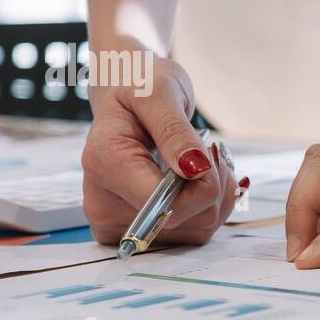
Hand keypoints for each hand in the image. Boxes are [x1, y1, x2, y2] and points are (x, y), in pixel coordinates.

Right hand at [81, 55, 243, 245]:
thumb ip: (174, 130)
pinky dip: (211, 205)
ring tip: (200, 159)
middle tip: (204, 148)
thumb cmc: (139, 86)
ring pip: (198, 230)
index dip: (203, 185)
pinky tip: (199, 178)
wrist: (126, 94)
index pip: (169, 205)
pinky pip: (196, 233)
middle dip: (212, 186)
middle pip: (187, 221)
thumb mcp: (158, 92)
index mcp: (104, 164)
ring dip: (216, 195)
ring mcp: (120, 222)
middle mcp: (103, 203)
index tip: (205, 150)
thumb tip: (194, 170)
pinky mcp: (140, 231)